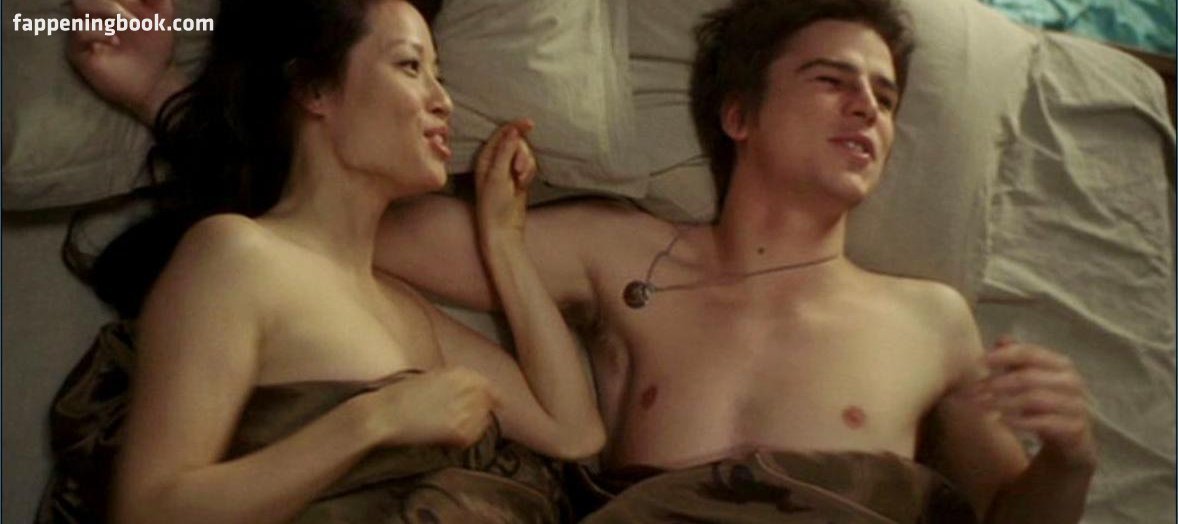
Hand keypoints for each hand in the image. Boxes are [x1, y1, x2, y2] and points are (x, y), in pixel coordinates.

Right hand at [68, 0, 178, 121]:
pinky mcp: (78, 50)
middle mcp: (93, 10)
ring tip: (133, 24)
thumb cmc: (156, 46)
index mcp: (110, 1)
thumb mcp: (163, 14)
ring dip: (108, 9)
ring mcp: (84, 28)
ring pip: (80, 5)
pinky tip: (115, 41)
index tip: (138, 1)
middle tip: (136, 16)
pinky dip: (97, 32)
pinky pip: (79, 32)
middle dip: (113, 1)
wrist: (154, 79)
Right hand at [363, 368, 494, 448]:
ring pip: (483, 421)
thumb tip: (472, 392)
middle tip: (469, 421)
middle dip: (482, 412)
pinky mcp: (458, 430)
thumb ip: (453, 381)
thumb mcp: (430, 377)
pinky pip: (472, 437)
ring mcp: (464, 410)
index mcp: (458, 373)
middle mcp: (466, 388)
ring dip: (475, 426)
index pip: (487, 385)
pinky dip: (465, 440)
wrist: (384, 414)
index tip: (496, 403)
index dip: (493, 396)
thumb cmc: (399, 396)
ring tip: (455, 430)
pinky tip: (450, 440)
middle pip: (487, 403)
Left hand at [474, 119, 536, 242]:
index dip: (515, 127)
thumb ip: (505, 151)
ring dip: (527, 164)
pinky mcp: (519, 176)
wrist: (503, 227)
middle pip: (516, 143)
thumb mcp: (497, 175)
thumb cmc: (494, 204)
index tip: (530, 123)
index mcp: (485, 157)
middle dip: (522, 154)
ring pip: (525, 154)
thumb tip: (513, 130)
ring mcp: (508, 168)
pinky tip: (524, 184)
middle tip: (519, 171)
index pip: (501, 134)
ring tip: (521, 181)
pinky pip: (529, 165)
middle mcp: (496, 161)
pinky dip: (530, 172)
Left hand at [982, 338, 1096, 468]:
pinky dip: (1019, 421)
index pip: (1030, 353)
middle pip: (1028, 376)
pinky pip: (1043, 423)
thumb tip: (1002, 339)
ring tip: (982, 405)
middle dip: (997, 383)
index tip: (980, 361)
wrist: (1074, 437)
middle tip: (975, 390)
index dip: (1003, 355)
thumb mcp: (1033, 379)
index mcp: (1061, 364)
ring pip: (1034, 399)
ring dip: (1003, 402)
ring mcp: (1076, 404)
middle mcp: (1071, 381)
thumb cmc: (1047, 402)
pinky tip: (1000, 421)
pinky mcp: (1075, 427)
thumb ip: (1018, 359)